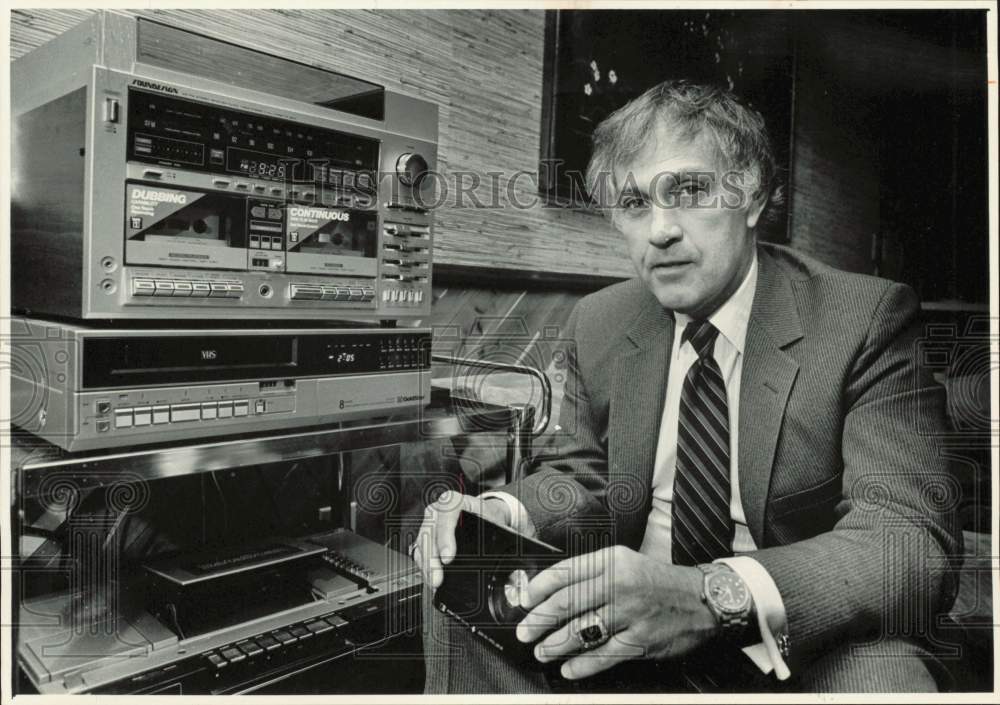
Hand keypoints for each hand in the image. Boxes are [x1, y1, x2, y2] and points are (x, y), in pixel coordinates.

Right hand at [410, 490, 510, 588]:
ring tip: (434, 582)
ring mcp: (430, 521)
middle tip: (438, 578)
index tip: (448, 557)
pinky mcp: (426, 534)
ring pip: (422, 542)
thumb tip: (514, 576)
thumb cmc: (489, 518)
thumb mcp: (496, 524)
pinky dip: (423, 566)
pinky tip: (430, 578)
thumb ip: (505, 546)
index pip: (446, 513)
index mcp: (457, 500)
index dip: (445, 535)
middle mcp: (439, 509)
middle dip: (432, 558)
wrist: (486, 514)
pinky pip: (420, 550)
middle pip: (430, 531)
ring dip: (426, 565)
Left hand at [514, 546, 717, 679]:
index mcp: (612, 560)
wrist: (703, 599)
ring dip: (555, 645)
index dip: (538, 588)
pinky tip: (568, 668)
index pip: (565, 572)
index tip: (524, 600)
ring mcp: (630, 613)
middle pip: (567, 603)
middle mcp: (619, 584)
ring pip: (581, 631)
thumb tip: (552, 590)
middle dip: (538, 620)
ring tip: (542, 651)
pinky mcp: (642, 639)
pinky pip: (604, 655)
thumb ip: (592, 573)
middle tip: (523, 632)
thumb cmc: (657, 581)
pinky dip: (582, 665)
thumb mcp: (625, 562)